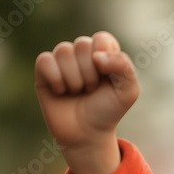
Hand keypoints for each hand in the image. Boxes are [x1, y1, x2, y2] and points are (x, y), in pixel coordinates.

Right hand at [35, 31, 139, 173]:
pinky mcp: (44, 70)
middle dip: (90, 73)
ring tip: (78, 92)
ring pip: (63, 51)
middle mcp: (82, 53)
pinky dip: (56, 79)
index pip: (102, 39)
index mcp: (104, 53)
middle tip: (92, 90)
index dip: (104, 56)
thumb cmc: (108, 111)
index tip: (107, 77)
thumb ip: (123, 66)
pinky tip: (61, 92)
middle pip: (82, 44)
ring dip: (74, 79)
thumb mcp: (128, 91)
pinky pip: (45, 61)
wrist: (87, 134)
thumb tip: (96, 56)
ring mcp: (62, 60)